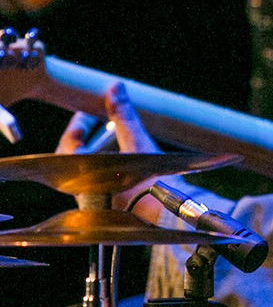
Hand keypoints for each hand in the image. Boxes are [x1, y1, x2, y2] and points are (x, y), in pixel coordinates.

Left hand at [57, 82, 163, 215]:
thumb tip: (115, 89)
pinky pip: (108, 182)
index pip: (69, 144)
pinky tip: (134, 158)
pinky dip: (116, 166)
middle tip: (106, 122)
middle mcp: (87, 192)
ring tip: (125, 137)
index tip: (89, 112)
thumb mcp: (138, 145)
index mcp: (83, 177)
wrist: (170, 217)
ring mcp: (101, 203)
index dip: (78, 125)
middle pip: (81, 158)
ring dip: (107, 151)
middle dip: (94, 138)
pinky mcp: (117, 209)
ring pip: (96, 170)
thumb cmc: (151, 185)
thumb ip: (124, 117)